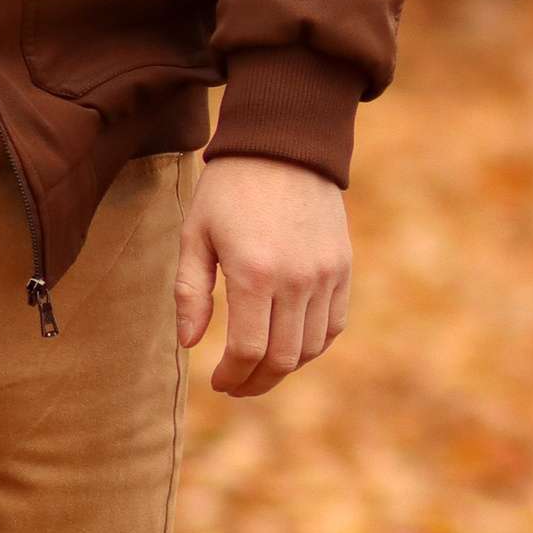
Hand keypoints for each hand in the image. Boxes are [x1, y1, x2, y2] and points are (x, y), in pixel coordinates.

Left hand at [174, 155, 351, 396]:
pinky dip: (312, 345)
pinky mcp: (342, 267)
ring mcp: (326, 274)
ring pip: (310, 347)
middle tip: (236, 387)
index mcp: (254, 273)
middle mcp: (297, 279)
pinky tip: (288, 346)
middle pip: (282, 358)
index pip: (249, 350)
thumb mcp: (195, 235)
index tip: (217, 383)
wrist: (283, 145)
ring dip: (283, 368)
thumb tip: (190, 344)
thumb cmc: (228, 190)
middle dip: (257, 382)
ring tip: (258, 369)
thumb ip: (190, 293)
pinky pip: (334, 324)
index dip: (232, 376)